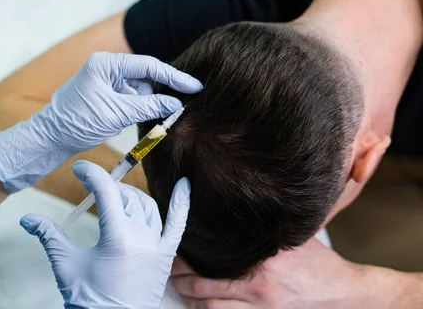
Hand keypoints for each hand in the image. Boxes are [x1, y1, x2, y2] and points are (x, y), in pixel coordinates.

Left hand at [0, 52, 201, 191]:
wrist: (50, 138)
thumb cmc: (77, 122)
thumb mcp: (117, 114)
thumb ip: (148, 107)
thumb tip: (175, 104)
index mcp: (106, 63)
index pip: (148, 65)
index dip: (174, 77)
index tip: (194, 86)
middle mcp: (106, 68)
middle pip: (145, 76)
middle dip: (161, 91)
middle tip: (184, 104)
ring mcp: (105, 81)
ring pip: (139, 89)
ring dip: (149, 103)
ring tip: (160, 117)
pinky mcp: (105, 95)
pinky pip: (130, 98)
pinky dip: (139, 109)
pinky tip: (145, 119)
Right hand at [21, 160, 190, 308]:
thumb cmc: (87, 299)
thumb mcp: (65, 265)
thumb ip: (49, 235)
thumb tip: (27, 219)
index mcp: (116, 238)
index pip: (105, 191)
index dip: (91, 174)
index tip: (79, 169)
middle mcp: (141, 238)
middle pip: (126, 196)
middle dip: (107, 188)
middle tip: (91, 190)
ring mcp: (156, 247)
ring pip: (146, 206)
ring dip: (130, 196)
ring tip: (115, 196)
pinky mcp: (165, 257)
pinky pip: (177, 224)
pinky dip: (181, 203)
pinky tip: (185, 184)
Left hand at [172, 238, 367, 308]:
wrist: (347, 296)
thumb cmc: (319, 265)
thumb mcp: (291, 241)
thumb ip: (262, 236)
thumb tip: (233, 219)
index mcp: (263, 266)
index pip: (214, 263)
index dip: (189, 260)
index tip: (176, 252)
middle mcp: (259, 291)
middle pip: (206, 291)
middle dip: (182, 282)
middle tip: (170, 272)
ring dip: (192, 301)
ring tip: (181, 289)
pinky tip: (202, 307)